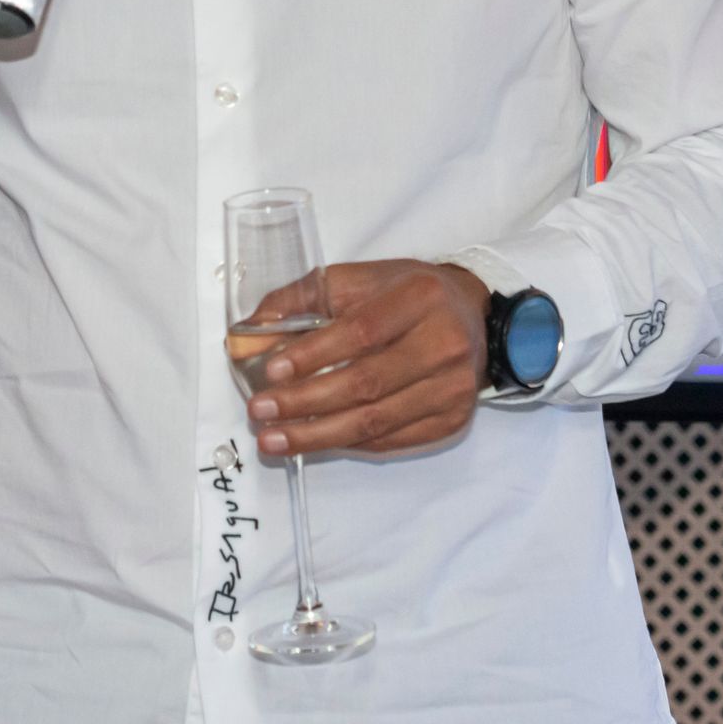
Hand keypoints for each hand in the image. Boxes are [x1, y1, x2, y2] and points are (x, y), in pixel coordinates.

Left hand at [245, 260, 489, 457]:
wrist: (472, 314)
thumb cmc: (405, 295)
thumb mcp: (358, 279)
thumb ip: (302, 298)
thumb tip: (250, 331)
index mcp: (419, 298)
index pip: (362, 332)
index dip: (314, 355)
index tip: (270, 372)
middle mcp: (445, 343)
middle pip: (367, 383)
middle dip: (305, 403)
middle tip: (260, 413)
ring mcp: (453, 388)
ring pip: (376, 422)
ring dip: (318, 435)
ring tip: (274, 439)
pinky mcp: (453, 419)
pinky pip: (391, 440)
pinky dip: (348, 444)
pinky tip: (314, 442)